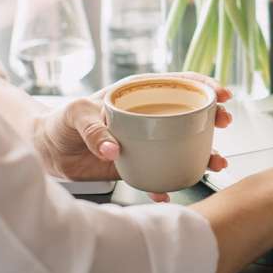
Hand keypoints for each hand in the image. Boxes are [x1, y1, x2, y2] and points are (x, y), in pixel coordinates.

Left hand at [31, 72, 232, 200]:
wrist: (46, 151)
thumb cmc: (60, 122)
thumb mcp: (75, 114)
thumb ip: (94, 128)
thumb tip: (114, 149)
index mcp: (138, 94)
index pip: (178, 82)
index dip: (203, 85)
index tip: (221, 94)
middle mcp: (148, 116)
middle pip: (190, 112)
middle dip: (213, 118)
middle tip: (225, 124)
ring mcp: (147, 141)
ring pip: (183, 145)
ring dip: (203, 153)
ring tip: (216, 162)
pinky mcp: (138, 164)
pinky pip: (160, 173)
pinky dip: (168, 183)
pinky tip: (172, 190)